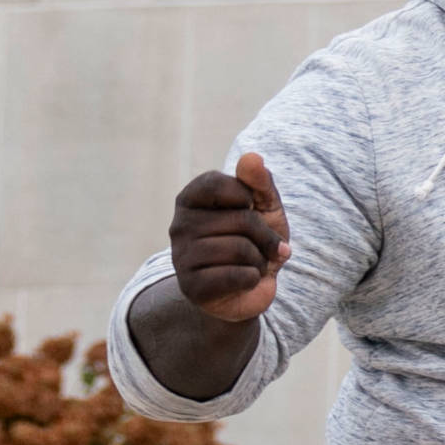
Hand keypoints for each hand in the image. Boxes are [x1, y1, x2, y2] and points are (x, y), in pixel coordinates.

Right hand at [168, 157, 292, 319]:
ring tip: (252, 263)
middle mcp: (179, 225)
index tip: (249, 207)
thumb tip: (252, 158)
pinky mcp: (191, 286)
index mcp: (191, 199)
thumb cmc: (255, 239)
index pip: (218, 183)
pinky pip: (237, 275)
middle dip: (265, 235)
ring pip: (240, 249)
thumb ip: (260, 182)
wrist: (250, 287)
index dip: (246, 196)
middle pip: (241, 219)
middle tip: (264, 246)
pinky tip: (245, 280)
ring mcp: (181, 257)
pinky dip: (253, 278)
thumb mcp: (265, 207)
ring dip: (259, 259)